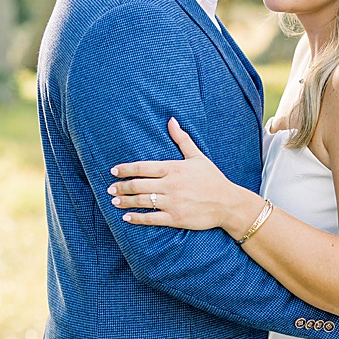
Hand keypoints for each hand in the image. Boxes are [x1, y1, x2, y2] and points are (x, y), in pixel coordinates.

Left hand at [109, 118, 257, 232]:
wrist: (228, 203)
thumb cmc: (213, 179)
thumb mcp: (198, 157)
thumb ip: (182, 139)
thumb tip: (171, 120)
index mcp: (174, 168)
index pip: (143, 167)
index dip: (126, 169)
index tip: (113, 171)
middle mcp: (171, 185)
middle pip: (138, 185)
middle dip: (121, 187)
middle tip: (110, 188)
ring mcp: (173, 202)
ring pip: (142, 201)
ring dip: (125, 202)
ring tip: (114, 201)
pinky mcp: (176, 218)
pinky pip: (151, 218)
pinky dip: (137, 218)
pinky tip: (127, 217)